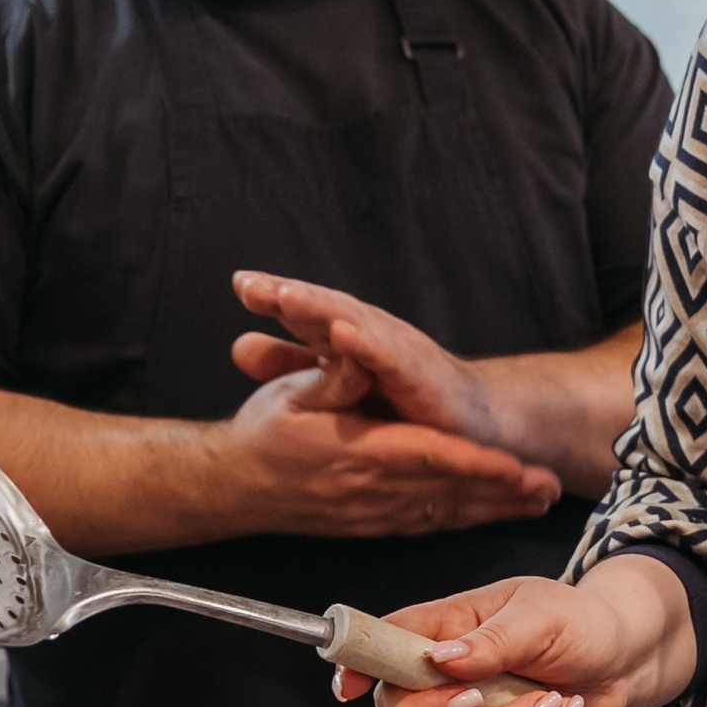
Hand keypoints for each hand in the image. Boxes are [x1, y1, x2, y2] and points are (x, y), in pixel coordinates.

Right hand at [224, 270, 558, 533]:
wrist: (232, 488)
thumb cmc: (262, 435)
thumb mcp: (290, 395)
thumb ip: (332, 376)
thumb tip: (360, 350)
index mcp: (355, 454)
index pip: (429, 457)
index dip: (476, 464)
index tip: (517, 466)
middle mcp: (370, 491)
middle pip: (451, 493)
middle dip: (504, 491)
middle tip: (551, 485)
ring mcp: (373, 515)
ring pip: (446, 513)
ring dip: (494, 509)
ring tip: (538, 501)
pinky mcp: (373, 526)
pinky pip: (428, 526)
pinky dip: (465, 520)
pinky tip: (493, 515)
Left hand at [233, 273, 494, 435]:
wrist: (469, 423)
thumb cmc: (403, 398)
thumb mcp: (335, 381)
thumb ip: (290, 365)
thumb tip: (237, 346)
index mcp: (345, 334)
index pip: (306, 309)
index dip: (274, 294)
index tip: (240, 284)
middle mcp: (370, 333)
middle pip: (325, 307)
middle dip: (290, 294)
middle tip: (253, 285)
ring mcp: (396, 350)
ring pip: (354, 322)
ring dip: (322, 308)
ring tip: (288, 296)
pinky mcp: (420, 375)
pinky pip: (390, 357)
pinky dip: (366, 344)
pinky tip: (342, 333)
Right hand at [341, 558, 693, 706]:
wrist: (631, 655)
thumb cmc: (581, 621)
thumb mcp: (540, 616)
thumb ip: (491, 640)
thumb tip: (442, 661)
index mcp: (448, 628)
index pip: (386, 645)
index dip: (358, 666)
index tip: (348, 687)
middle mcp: (452, 673)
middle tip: (475, 699)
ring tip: (554, 698)